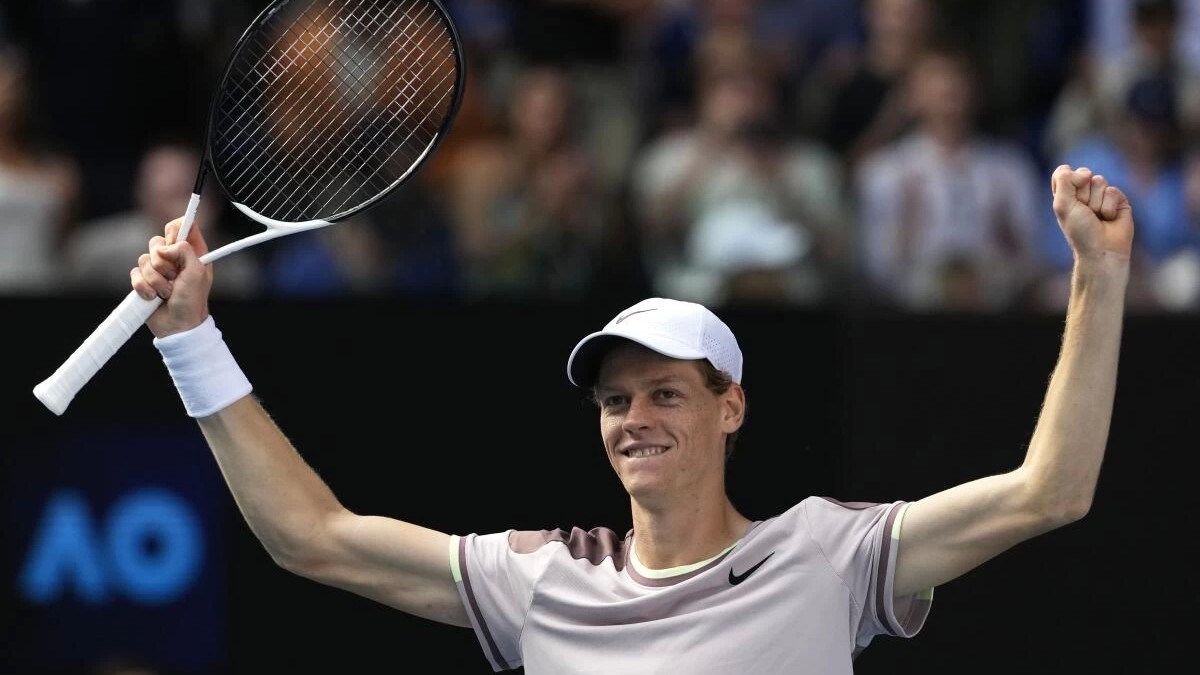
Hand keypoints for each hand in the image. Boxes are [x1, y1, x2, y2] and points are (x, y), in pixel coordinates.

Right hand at [130, 217, 213, 337]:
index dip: (174, 229)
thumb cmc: (192, 302)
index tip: (173, 241)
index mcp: (192, 253)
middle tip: (173, 277)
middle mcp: (174, 258)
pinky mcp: (144, 280)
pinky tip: (153, 298)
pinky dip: (143, 287)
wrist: (177, 326)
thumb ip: (185, 252)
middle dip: (162, 262)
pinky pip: (134, 274)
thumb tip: (164, 247)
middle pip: (157, 241)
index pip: (183, 226)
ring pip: (143, 259)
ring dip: (155, 279)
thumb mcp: (197, 273)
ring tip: (166, 293)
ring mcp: (158, 270)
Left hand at [1051, 164, 1133, 262]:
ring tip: (1097, 217)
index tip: (1069, 197)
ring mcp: (1101, 195)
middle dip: (1083, 194)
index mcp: (1066, 194)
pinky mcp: (1119, 200)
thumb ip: (1064, 181)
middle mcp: (1083, 193)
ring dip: (1096, 202)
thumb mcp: (1062, 205)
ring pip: (1099, 181)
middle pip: (1083, 174)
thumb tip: (1085, 171)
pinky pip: (1113, 191)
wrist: (1102, 249)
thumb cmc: (1080, 231)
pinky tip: (1110, 218)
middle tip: (1084, 212)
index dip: (1067, 180)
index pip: (1063, 172)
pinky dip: (1109, 206)